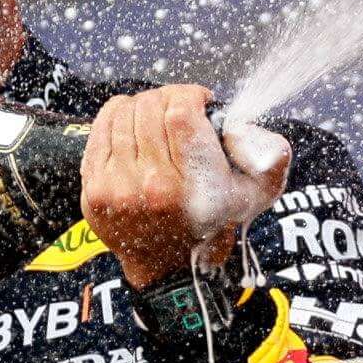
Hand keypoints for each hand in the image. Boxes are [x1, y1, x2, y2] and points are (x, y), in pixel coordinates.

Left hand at [84, 86, 287, 299]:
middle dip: (169, 98)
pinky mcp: (93, 187)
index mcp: (192, 185)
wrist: (171, 268)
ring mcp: (116, 187)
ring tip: (158, 116)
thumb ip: (269, 154)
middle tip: (180, 107)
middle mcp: (151, 185)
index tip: (199, 100)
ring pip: (123, 112)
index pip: (180, 111)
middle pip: (150, 107)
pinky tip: (133, 123)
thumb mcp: (258, 194)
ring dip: (144, 105)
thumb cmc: (215, 224)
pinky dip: (117, 116)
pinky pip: (100, 128)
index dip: (190, 94)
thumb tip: (237, 122)